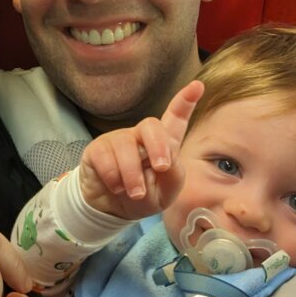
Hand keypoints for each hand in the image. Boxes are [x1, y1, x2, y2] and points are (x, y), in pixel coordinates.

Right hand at [79, 80, 202, 218]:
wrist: (112, 210)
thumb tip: (167, 160)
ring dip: (133, 173)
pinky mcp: (97, 149)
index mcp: (163, 144)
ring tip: (135, 193)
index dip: (185, 101)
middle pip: (151, 125)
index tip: (198, 86)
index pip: (175, 118)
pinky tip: (116, 186)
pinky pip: (105, 155)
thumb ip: (174, 176)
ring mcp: (117, 140)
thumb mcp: (166, 193)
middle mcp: (140, 137)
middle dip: (158, 145)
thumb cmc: (144, 197)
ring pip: (126, 144)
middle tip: (160, 168)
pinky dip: (113, 176)